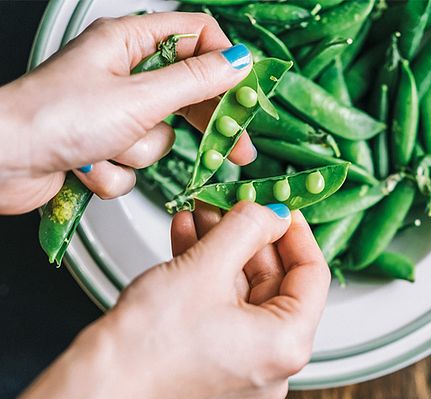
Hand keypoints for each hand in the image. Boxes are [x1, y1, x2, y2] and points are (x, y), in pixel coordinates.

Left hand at [0, 12, 256, 213]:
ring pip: (161, 136)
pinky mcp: (104, 146)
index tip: (248, 94)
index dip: (225, 63)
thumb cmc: (54, 117)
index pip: (196, 37)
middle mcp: (123, 73)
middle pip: (188, 92)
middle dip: (204, 125)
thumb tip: (239, 62)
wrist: (1, 162)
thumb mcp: (139, 98)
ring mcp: (113, 112)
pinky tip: (91, 166)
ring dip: (138, 152)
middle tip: (237, 148)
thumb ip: (196, 82)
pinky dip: (116, 172)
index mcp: (128, 42)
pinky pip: (135, 163)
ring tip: (110, 148)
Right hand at [0, 202, 329, 398]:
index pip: (313, 275)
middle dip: (249, 236)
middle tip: (232, 202)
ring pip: (245, 291)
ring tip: (201, 213)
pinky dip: (210, 274)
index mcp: (288, 344)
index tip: (281, 205)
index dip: (295, 232)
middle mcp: (274, 362)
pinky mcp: (218, 363)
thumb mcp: (206, 266)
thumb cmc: (148, 342)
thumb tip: (273, 212)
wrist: (96, 384)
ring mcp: (246, 365)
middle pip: (276, 282)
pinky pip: (225, 308)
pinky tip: (188, 238)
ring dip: (223, 248)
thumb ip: (248, 228)